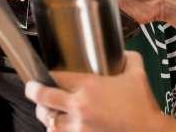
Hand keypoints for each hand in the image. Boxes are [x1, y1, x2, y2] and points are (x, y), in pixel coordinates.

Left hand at [26, 53, 166, 131]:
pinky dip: (55, 130)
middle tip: (32, 88)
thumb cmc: (143, 108)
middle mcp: (79, 108)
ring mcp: (78, 128)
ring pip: (48, 120)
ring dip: (45, 114)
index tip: (44, 73)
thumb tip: (121, 51)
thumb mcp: (137, 73)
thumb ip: (127, 58)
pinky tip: (60, 126)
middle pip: (42, 98)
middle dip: (34, 91)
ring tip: (47, 109)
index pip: (55, 76)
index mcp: (89, 87)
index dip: (46, 73)